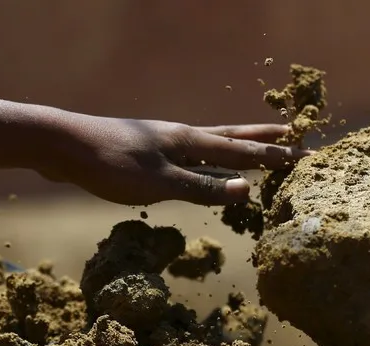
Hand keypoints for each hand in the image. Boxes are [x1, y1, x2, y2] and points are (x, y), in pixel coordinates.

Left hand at [39, 115, 310, 205]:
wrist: (62, 146)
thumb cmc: (110, 165)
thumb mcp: (160, 183)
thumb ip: (202, 188)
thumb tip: (248, 189)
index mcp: (191, 143)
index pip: (244, 151)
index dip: (276, 157)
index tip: (307, 156)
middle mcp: (182, 138)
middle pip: (232, 137)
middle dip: (264, 138)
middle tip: (293, 133)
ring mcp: (163, 143)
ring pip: (210, 144)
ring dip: (237, 145)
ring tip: (254, 143)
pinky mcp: (145, 153)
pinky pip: (189, 156)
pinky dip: (208, 160)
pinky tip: (200, 167)